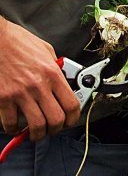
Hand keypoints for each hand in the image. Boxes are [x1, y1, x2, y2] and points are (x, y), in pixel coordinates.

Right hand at [0, 18, 80, 140]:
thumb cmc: (18, 42)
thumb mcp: (45, 50)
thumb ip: (55, 67)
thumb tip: (61, 79)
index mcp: (52, 73)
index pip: (71, 104)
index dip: (73, 118)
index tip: (70, 120)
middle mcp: (38, 85)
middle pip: (56, 120)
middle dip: (56, 129)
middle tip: (53, 128)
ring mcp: (20, 94)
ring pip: (36, 126)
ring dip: (37, 133)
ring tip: (36, 131)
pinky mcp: (4, 99)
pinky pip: (11, 123)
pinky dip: (14, 129)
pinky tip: (15, 124)